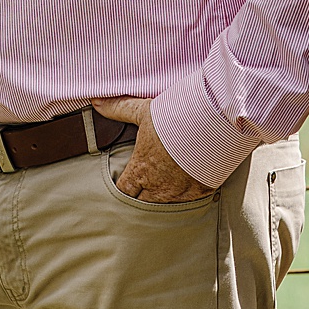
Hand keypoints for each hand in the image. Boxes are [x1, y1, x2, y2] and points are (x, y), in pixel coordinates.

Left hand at [90, 96, 211, 202]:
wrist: (212, 123)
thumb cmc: (175, 116)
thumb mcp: (144, 111)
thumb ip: (119, 109)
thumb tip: (96, 101)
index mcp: (141, 170)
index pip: (124, 191)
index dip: (123, 187)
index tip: (126, 182)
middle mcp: (158, 187)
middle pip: (142, 203)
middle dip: (141, 197)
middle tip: (143, 189)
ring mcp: (180, 193)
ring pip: (165, 207)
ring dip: (162, 200)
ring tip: (164, 190)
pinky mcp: (201, 191)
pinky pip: (188, 203)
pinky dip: (185, 198)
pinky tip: (186, 189)